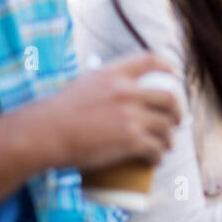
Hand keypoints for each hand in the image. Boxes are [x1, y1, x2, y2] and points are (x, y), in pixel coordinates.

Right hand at [38, 53, 181, 170]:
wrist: (43, 134)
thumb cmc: (56, 114)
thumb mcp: (83, 86)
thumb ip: (102, 87)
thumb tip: (114, 92)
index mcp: (113, 75)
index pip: (150, 61)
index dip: (167, 67)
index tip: (174, 76)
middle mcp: (126, 92)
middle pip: (169, 98)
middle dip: (178, 112)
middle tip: (177, 122)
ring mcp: (131, 116)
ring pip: (166, 127)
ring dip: (169, 139)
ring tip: (165, 145)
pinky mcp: (132, 139)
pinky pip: (156, 148)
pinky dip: (158, 156)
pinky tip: (155, 160)